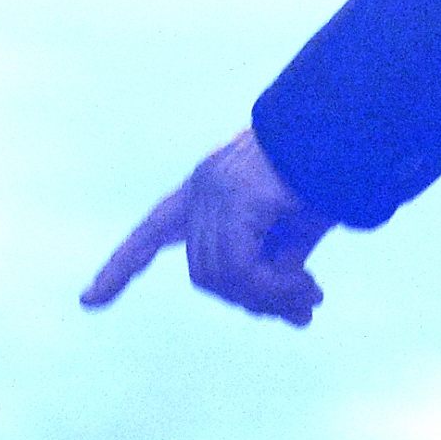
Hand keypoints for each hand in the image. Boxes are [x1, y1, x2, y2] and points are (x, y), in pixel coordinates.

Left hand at [83, 128, 332, 325]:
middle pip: (204, 270)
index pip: (153, 230)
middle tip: (301, 313)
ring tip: (310, 302)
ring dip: (267, 297)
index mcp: (208, 188)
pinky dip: (272, 288)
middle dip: (251, 299)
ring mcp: (214, 191)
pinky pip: (242, 266)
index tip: (88, 303)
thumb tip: (292, 314)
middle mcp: (202, 188)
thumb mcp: (298, 227)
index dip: (123, 265)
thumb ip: (279, 265)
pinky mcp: (236, 197)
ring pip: (221, 274)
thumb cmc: (331, 171)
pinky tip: (306, 288)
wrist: (351, 125)